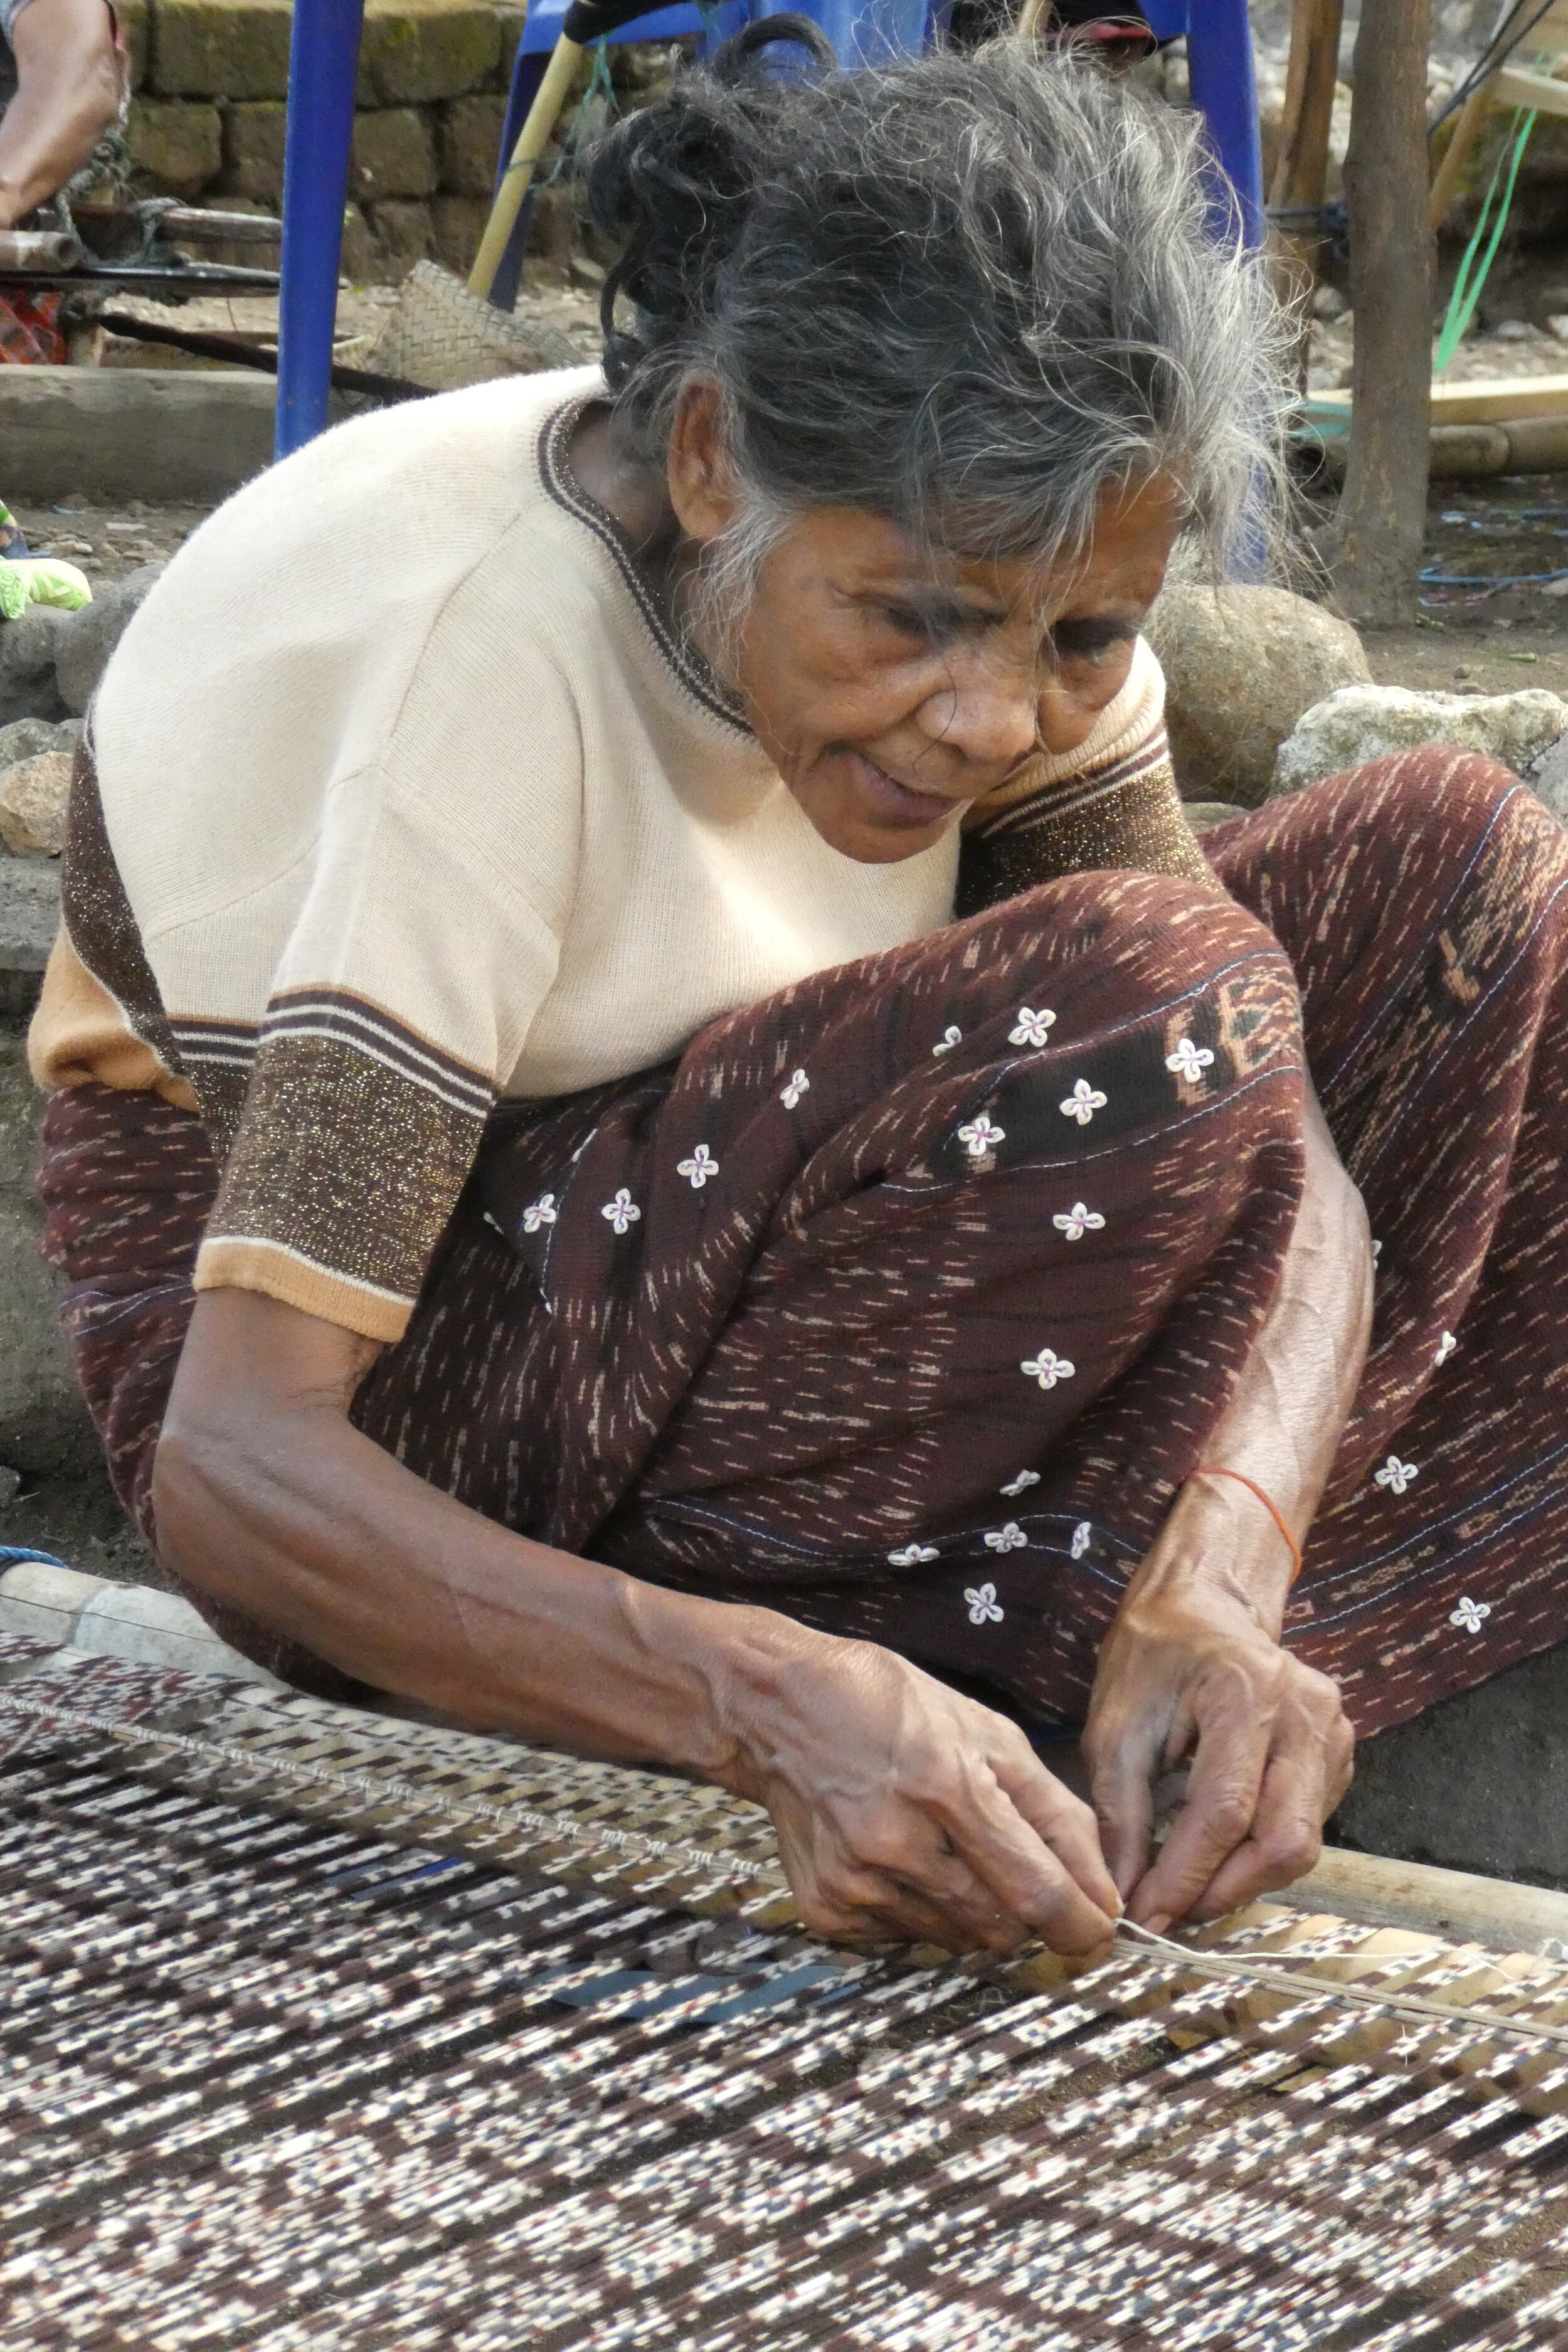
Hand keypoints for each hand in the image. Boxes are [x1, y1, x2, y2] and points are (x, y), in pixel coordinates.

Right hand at [724, 1632, 1122, 1954]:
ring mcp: (855, 1882)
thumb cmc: (890, 1707)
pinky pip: (905, 1940)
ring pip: (956, 1939)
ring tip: (945, 1848)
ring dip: (973, 1910)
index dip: (1082, 1923)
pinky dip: (921, 1913)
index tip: (1099, 1927)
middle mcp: (896, 1843)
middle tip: (1013, 1866)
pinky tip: (900, 1860)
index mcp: (947, 1786)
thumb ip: (1055, 1812)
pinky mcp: (826, 1908)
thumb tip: (1104, 1890)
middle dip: (1027, 1910)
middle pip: (1001, 1926)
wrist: (777, 1709)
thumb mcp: (988, 1732)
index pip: (1036, 1891)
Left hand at [1082, 1488, 1352, 1930]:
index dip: (1185, 1877)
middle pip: (1283, 1841)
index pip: (1223, 1813)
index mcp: (1247, 1692)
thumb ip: (1120, 1814)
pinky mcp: (1337, 1752)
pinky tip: (1218, 1852)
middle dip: (1223, 1891)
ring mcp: (1332, 1731)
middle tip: (1169, 1915)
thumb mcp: (1116, 1726)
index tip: (1144, 1918)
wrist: (1205, 1606)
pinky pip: (1308, 1825)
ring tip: (1186, 1888)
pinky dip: (1260, 1853)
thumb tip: (1122, 1896)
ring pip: (1301, 1843)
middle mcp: (1306, 1712)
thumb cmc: (1154, 1657)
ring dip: (1242, 1880)